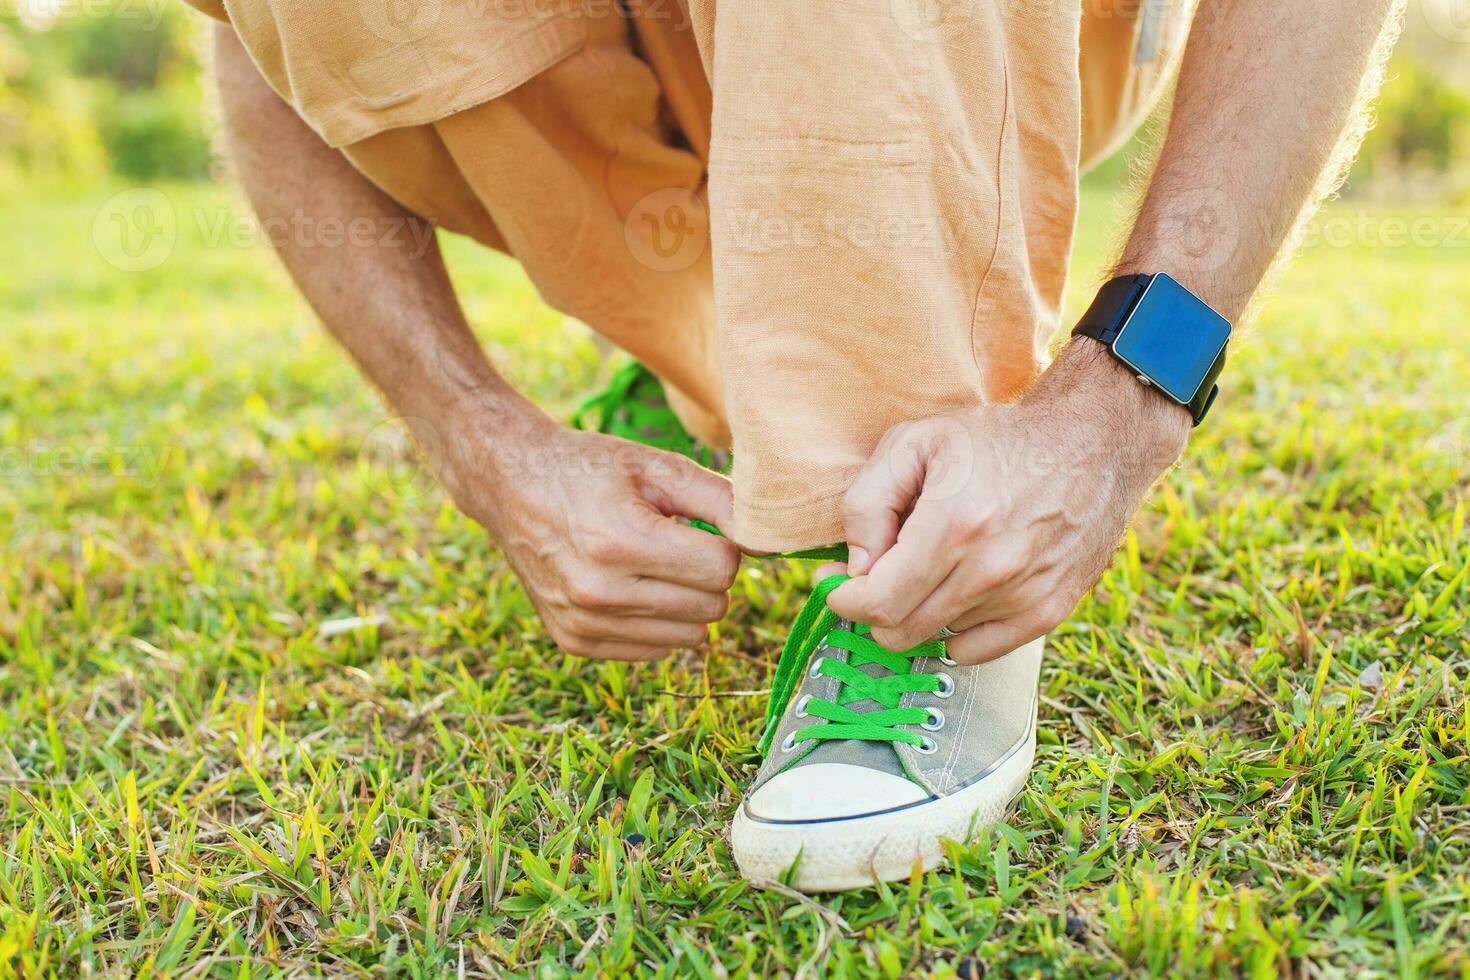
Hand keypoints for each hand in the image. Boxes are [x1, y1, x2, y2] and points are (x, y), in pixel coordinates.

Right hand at [447, 419, 741, 660]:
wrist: (511, 487)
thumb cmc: (590, 470)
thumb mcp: (656, 466)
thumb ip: (720, 499)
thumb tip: (769, 542)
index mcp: (620, 541)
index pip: (721, 569)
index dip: (723, 544)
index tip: (699, 525)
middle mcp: (599, 592)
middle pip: (711, 606)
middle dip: (708, 574)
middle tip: (678, 542)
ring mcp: (584, 624)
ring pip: (691, 636)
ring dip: (687, 600)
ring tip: (653, 562)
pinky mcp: (575, 643)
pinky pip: (657, 649)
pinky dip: (659, 621)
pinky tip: (633, 585)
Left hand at [825, 340, 1190, 663]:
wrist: (1091, 442)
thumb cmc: (995, 439)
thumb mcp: (913, 442)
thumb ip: (866, 503)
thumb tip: (854, 565)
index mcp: (951, 526)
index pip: (875, 603)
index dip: (841, 598)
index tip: (833, 582)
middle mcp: (989, 570)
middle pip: (899, 631)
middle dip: (873, 607)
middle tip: (876, 574)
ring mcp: (1023, 595)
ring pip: (934, 638)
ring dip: (917, 610)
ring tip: (930, 565)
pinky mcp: (1049, 610)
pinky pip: (977, 650)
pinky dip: (956, 629)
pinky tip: (957, 589)